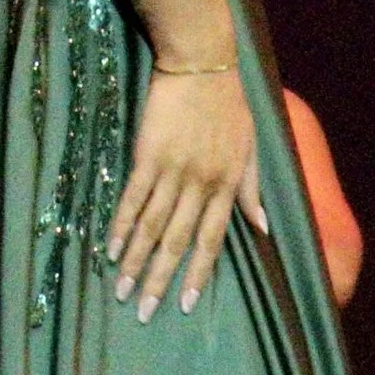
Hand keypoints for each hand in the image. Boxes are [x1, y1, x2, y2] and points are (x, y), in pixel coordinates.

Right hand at [107, 63, 264, 320]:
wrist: (203, 64)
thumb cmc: (230, 105)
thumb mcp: (251, 148)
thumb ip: (253, 190)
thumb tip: (264, 227)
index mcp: (228, 185)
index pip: (212, 240)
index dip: (199, 273)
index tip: (188, 304)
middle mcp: (202, 183)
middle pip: (179, 241)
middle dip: (161, 279)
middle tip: (145, 310)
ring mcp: (174, 170)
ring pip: (154, 226)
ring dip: (136, 261)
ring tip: (121, 289)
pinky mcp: (149, 155)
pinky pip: (134, 198)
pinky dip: (122, 225)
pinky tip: (111, 248)